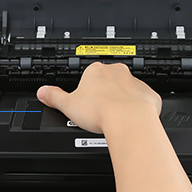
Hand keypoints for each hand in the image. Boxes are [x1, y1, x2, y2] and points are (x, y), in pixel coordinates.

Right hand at [36, 62, 161, 133]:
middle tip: (98, 111)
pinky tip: (130, 119)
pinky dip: (138, 108)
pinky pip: (142, 100)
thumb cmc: (101, 111)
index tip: (85, 102)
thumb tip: (42, 92)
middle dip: (104, 94)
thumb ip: (54, 97)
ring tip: (114, 118)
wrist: (129, 120)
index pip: (88, 76)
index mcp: (96, 71)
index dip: (85, 91)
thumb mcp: (67, 105)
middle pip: (108, 81)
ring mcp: (134, 82)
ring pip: (126, 90)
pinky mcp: (148, 95)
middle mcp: (116, 72)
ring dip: (121, 100)